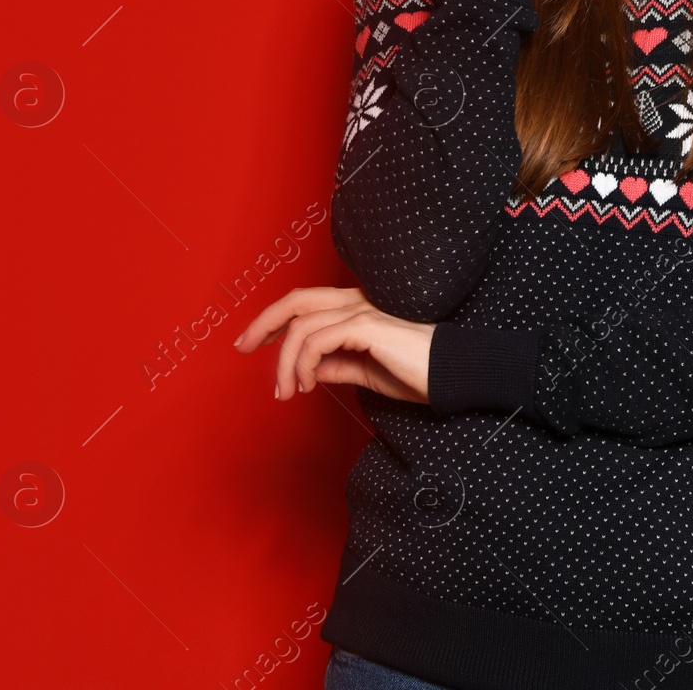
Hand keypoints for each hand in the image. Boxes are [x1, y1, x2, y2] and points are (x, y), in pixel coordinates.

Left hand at [233, 285, 435, 403]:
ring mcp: (361, 311)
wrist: (449, 374)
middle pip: (297, 300)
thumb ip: (336, 366)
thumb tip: (306, 370)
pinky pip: (318, 340)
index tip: (251, 342)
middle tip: (242, 347)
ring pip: (302, 326)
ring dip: (283, 363)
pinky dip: (301, 363)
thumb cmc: (415, 373)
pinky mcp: (366, 326)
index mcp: (357, 308)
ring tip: (285, 392)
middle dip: (263, 322)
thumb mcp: (366, 371)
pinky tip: (305, 384)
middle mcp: (357, 302)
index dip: (274, 319)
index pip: (306, 303)